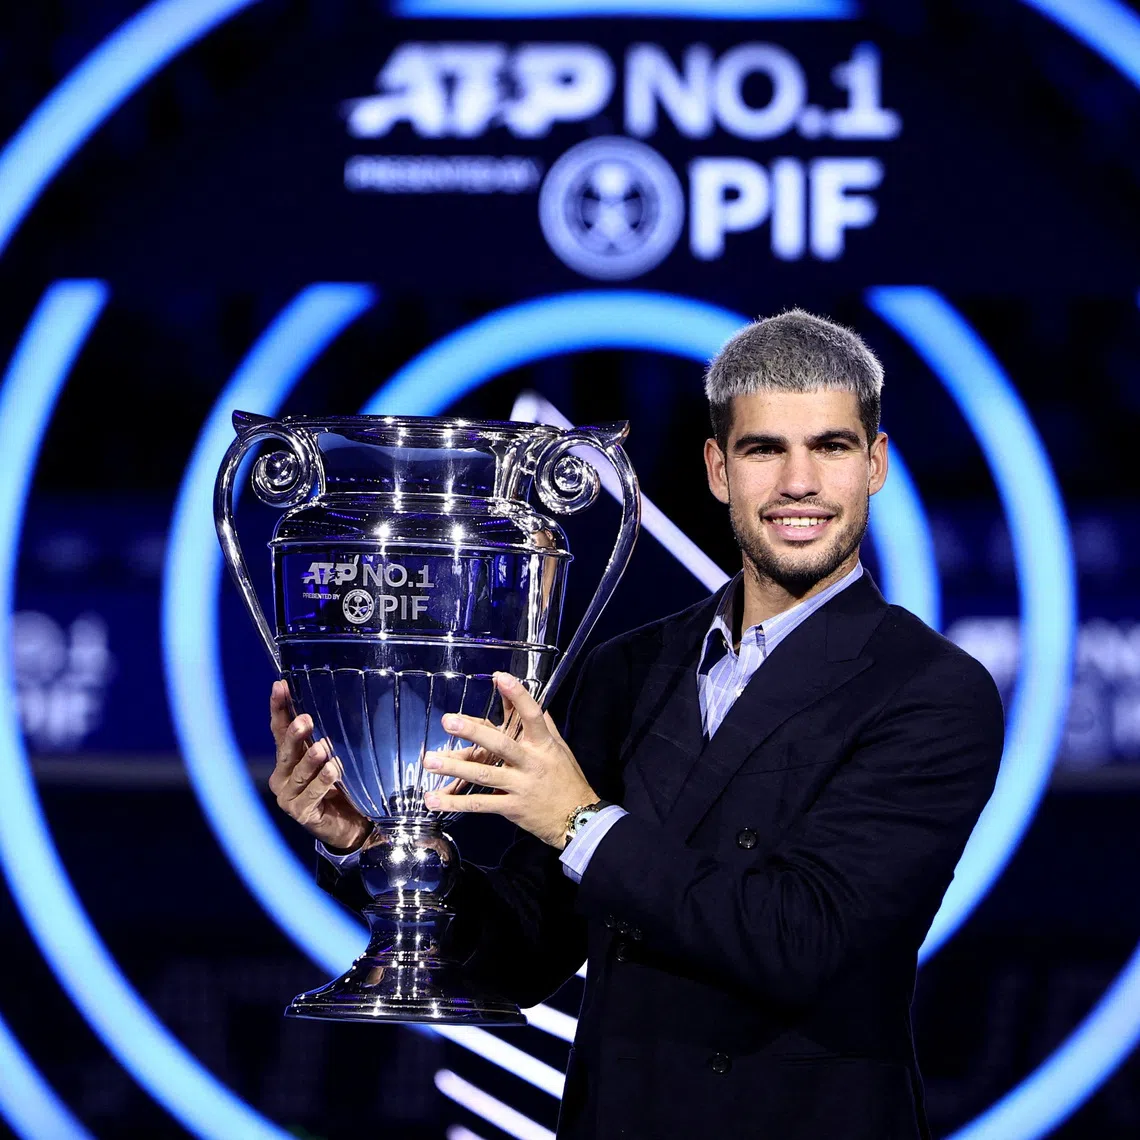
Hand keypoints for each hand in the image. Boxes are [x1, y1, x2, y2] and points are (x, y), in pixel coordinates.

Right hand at [268, 680, 370, 852]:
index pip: (279, 729)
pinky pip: (312, 794)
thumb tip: (330, 698)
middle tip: (305, 720)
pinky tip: (333, 770)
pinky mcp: (301, 813)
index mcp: (288, 758)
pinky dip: (323, 782)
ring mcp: (289, 797)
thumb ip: (324, 736)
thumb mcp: (331, 756)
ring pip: (299, 773)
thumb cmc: (340, 785)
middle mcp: (283, 776)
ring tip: (323, 747)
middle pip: (285, 751)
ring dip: (311, 760)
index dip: (279, 708)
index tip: (280, 686)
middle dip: (294, 734)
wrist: (351, 824)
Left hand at [422, 672, 597, 848]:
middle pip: (500, 745)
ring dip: (455, 768)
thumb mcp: (560, 749)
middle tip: (448, 721)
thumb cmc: (567, 779)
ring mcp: (519, 786)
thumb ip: (544, 726)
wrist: (576, 818)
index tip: (500, 678)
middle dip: (473, 732)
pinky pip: (480, 805)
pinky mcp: (511, 807)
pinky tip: (434, 800)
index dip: (517, 695)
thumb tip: (535, 701)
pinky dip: (455, 803)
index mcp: (543, 745)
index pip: (532, 715)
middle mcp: (531, 763)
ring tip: (430, 761)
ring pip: (484, 775)